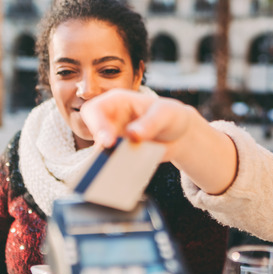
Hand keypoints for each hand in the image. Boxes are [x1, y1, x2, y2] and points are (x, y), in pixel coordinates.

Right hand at [80, 89, 195, 160]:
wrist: (179, 135)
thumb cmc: (171, 116)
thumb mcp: (165, 114)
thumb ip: (150, 123)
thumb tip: (132, 134)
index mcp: (117, 101)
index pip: (94, 110)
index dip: (96, 125)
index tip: (108, 142)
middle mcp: (110, 119)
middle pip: (93, 132)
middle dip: (100, 145)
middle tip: (114, 156)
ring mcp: (114, 138)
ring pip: (101, 151)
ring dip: (110, 159)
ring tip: (125, 166)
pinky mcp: (119, 154)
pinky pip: (112, 163)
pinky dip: (118, 168)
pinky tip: (129, 172)